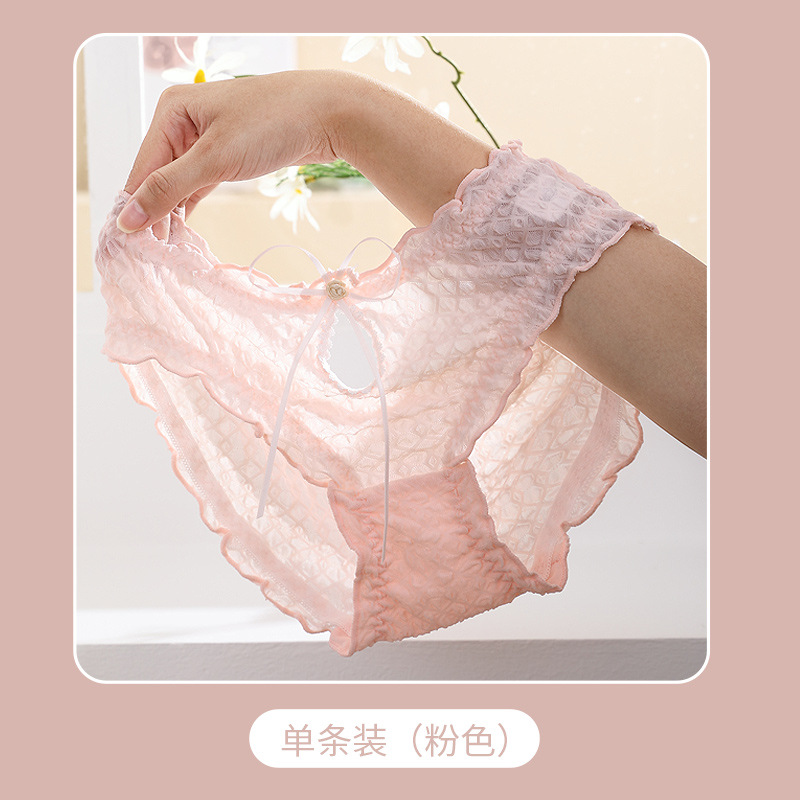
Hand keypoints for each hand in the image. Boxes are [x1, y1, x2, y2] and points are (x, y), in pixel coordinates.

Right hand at [118, 70, 343, 231]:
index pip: (141, 168)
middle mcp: (183, 122)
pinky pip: (199, 185)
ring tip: (165, 252)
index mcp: (171, 112)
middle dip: (154, 213)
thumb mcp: (215, 159)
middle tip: (150, 256)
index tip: (130, 248)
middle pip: (157, 177)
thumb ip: (169, 189)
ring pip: (179, 183)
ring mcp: (206, 139)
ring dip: (173, 214)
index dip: (135, 208)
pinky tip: (184, 232)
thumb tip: (127, 219)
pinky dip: (192, 206)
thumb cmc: (272, 124)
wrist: (328, 114)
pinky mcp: (227, 155)